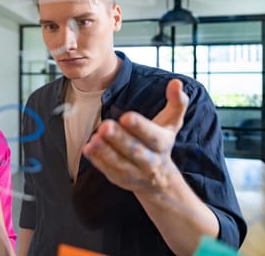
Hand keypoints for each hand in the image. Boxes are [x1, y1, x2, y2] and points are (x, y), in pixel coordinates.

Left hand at [82, 79, 188, 193]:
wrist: (160, 181)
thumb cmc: (160, 144)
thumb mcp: (171, 123)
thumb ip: (176, 102)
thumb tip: (176, 82)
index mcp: (162, 144)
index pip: (152, 136)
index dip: (140, 127)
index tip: (126, 116)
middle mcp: (150, 161)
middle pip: (135, 151)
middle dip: (119, 138)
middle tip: (105, 126)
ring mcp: (135, 172)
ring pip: (120, 163)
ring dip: (105, 152)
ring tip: (94, 139)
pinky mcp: (120, 179)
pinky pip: (108, 171)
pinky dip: (97, 161)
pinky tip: (88, 149)